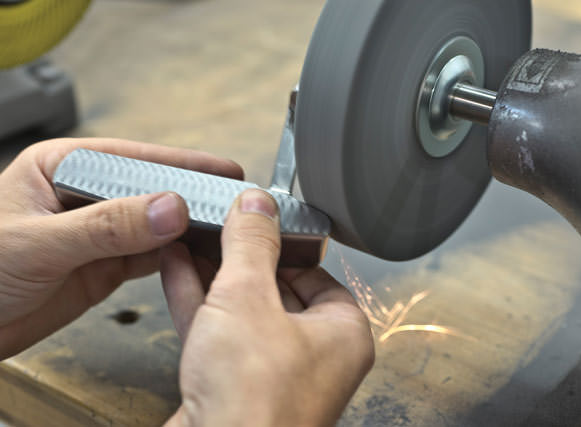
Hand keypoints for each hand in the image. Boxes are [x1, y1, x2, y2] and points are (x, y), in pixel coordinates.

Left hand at [0, 138, 242, 358]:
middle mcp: (87, 197)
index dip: (181, 165)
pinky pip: (149, 257)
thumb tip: (170, 208)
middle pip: (152, 190)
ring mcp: (98, 233)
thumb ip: (106, 225)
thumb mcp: (39, 241)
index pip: (134, 159)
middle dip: (193, 196)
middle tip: (234, 201)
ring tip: (226, 227)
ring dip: (188, 228)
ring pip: (156, 225)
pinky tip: (196, 254)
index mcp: (63, 169)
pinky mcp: (104, 266)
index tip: (222, 172)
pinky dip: (174, 258)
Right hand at [161, 189, 374, 426]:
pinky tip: (177, 269)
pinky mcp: (234, 389)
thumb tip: (257, 206)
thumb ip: (252, 246)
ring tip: (192, 237)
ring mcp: (272, 376)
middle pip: (276, 290)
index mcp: (341, 335)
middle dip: (241, 257)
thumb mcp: (249, 298)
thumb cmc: (254, 402)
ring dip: (215, 275)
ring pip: (243, 311)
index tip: (258, 223)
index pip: (317, 274)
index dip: (284, 245)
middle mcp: (312, 358)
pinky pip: (220, 334)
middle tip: (220, 225)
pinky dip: (199, 302)